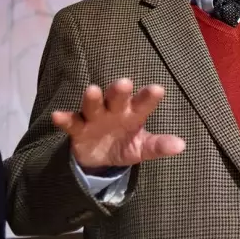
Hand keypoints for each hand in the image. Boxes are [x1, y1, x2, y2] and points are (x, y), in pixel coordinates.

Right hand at [52, 78, 184, 173]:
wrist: (99, 156)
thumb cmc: (125, 143)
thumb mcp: (142, 148)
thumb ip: (159, 146)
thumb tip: (181, 145)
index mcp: (133, 113)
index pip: (143, 103)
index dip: (149, 97)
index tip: (158, 89)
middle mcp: (114, 110)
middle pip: (117, 98)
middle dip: (119, 91)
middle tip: (124, 83)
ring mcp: (95, 118)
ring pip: (93, 106)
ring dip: (92, 99)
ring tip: (91, 90)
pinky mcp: (78, 129)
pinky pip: (71, 122)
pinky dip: (64, 119)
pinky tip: (58, 115)